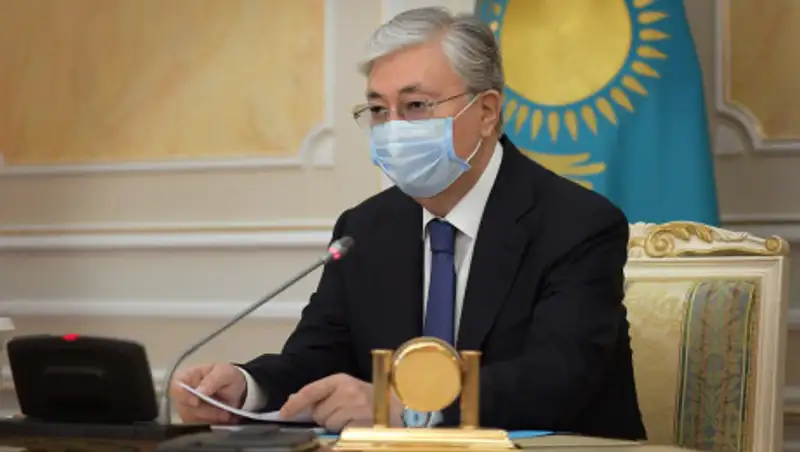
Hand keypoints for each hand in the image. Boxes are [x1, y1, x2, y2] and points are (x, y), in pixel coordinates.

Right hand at [170, 363, 246, 423]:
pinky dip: (210, 423)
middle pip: (183, 406)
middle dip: (204, 411)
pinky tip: (221, 419)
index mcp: (186, 376)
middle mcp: (182, 393)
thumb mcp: (224, 372)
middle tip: (222, 411)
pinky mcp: (192, 419)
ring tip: (225, 414)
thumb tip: (199, 391)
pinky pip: (196, 426)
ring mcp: (185, 408)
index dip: (183, 395)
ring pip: (190, 418)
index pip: (176, 386)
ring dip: (209, 418)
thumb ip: (212, 380)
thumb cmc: (226, 377)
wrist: (237, 390)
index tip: (196, 402)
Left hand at [279, 373, 402, 431]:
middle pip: (318, 412)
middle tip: (340, 413)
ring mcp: (355, 408)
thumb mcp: (346, 390)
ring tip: (349, 419)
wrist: (400, 406)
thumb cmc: (371, 399)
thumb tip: (293, 400)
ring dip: (334, 425)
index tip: (283, 414)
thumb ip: (321, 394)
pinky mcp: (361, 423)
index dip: (295, 404)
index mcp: (341, 380)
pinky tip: (354, 426)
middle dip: (323, 416)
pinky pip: (340, 432)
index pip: (310, 391)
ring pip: (328, 423)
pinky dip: (343, 432)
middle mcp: (348, 391)